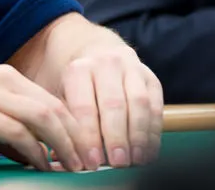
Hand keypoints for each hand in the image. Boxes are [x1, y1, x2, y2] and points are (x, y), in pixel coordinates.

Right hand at [0, 63, 89, 171]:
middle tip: (90, 166)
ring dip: (64, 147)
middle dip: (78, 140)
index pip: (53, 101)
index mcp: (6, 76)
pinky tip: (41, 167)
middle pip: (56, 109)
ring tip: (74, 170)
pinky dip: (35, 152)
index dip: (75, 128)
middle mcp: (4, 81)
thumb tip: (29, 154)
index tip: (86, 152)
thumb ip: (4, 128)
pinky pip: (18, 133)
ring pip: (44, 119)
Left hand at [58, 38, 162, 170]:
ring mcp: (131, 68)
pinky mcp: (150, 77)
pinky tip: (148, 151)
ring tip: (136, 160)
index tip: (91, 162)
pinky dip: (153, 132)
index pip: (84, 107)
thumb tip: (59, 157)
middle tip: (117, 163)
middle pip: (113, 104)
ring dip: (138, 136)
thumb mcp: (59, 94)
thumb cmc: (74, 83)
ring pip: (139, 103)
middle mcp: (105, 63)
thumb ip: (62, 122)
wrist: (95, 51)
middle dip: (116, 138)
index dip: (89, 137)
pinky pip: (156, 105)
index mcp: (78, 69)